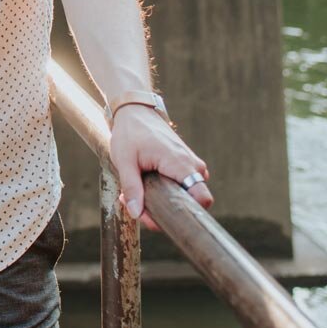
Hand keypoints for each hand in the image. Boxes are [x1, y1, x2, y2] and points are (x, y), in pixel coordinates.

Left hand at [107, 106, 212, 231]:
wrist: (136, 111)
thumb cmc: (130, 133)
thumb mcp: (125, 161)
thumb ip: (131, 188)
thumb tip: (135, 213)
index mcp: (181, 164)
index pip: (202, 199)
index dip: (185, 214)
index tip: (160, 216)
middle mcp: (193, 165)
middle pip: (191, 202)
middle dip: (167, 210)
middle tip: (139, 206)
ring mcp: (192, 164)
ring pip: (186, 195)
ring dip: (164, 200)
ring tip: (139, 193)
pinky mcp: (186, 164)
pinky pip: (184, 186)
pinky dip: (167, 190)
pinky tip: (145, 186)